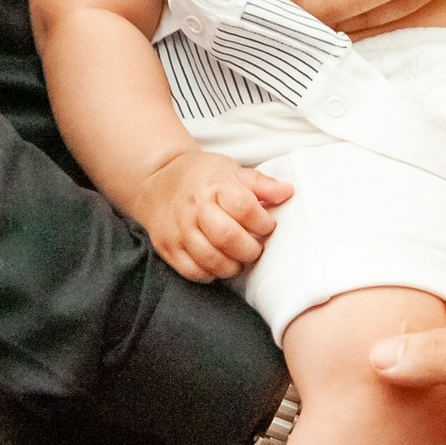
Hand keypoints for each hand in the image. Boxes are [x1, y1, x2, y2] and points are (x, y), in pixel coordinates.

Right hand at [137, 142, 292, 279]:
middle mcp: (195, 208)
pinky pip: (191, 271)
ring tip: (239, 260)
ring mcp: (179, 229)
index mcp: (215, 186)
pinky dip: (210, 274)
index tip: (267, 225)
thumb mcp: (232, 170)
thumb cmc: (202, 176)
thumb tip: (288, 192)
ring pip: (210, 258)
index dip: (262, 221)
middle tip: (255, 249)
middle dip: (250, 249)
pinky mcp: (167, 247)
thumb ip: (261, 183)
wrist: (157, 180)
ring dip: (232, 266)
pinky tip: (218, 265)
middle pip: (227, 237)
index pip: (244, 207)